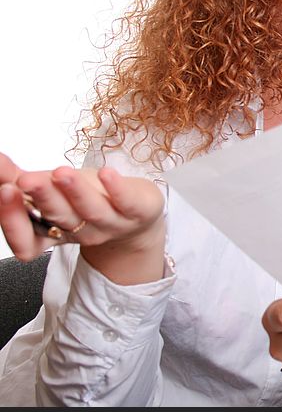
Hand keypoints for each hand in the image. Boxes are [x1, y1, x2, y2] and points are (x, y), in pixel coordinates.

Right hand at [0, 152, 165, 284]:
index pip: (27, 239)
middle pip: (57, 216)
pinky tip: (106, 172)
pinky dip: (116, 188)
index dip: (13, 221)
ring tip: (61, 172)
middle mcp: (79, 231)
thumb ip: (16, 178)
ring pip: (91, 211)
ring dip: (75, 191)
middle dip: (41, 197)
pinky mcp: (138, 211)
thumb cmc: (88, 198)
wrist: (137, 215)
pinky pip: (126, 202)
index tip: (5, 191)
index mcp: (52, 230)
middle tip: (26, 181)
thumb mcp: (50, 188)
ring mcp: (110, 223)